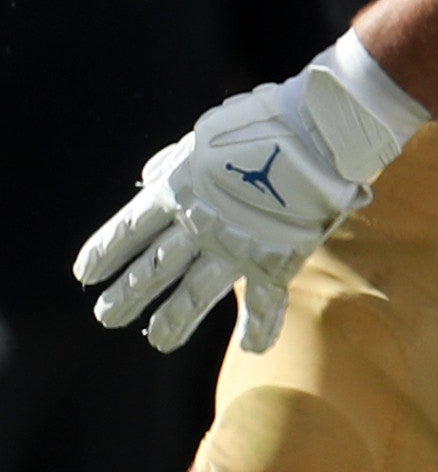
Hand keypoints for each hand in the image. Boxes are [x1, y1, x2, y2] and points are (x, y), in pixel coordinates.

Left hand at [74, 42, 425, 353]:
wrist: (318, 132)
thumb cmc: (263, 124)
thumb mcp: (204, 137)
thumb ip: (175, 162)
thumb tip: (150, 177)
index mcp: (176, 191)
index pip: (127, 230)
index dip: (104, 253)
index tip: (85, 275)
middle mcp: (197, 225)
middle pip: (151, 270)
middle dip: (127, 295)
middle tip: (106, 316)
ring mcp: (234, 246)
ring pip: (194, 295)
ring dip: (174, 320)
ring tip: (158, 341)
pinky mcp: (274, 258)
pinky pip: (264, 301)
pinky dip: (259, 326)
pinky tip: (251, 347)